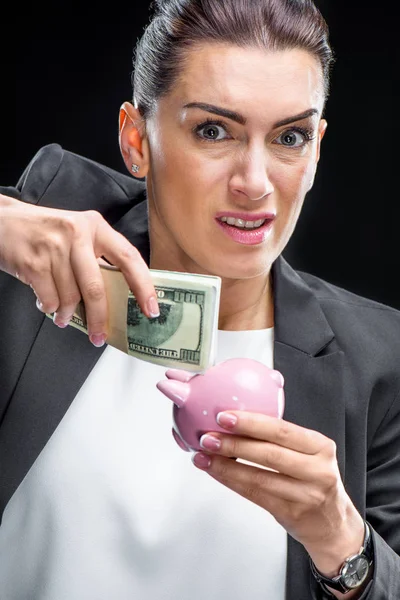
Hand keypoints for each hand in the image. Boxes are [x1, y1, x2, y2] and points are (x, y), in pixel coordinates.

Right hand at [0, 194, 158, 345]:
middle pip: (97, 287)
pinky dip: (50, 309)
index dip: (143, 286)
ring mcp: (54, 247)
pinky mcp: (33, 261)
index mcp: (96, 227)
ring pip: (70, 297)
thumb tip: (118, 298)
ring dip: (67, 314)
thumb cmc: (44, 232)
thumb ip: (96, 258)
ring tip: (63, 317)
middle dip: (100, 318)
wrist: (3, 222)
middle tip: (100, 336)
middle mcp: (77, 234)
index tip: (151, 309)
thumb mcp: (76, 234)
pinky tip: (47, 305)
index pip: (129, 258)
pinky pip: (49, 299)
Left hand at [192, 411, 364, 579]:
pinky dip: (231, 480)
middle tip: (208, 437)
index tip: (224, 416)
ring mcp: (306, 494)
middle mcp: (317, 470)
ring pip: (258, 477)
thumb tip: (235, 420)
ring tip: (204, 455)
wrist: (332, 524)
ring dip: (226, 465)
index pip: (281, 430)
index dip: (251, 422)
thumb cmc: (313, 480)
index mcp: (320, 446)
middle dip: (233, 443)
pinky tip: (215, 471)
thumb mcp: (309, 453)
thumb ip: (280, 438)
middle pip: (269, 453)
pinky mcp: (291, 513)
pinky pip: (254, 494)